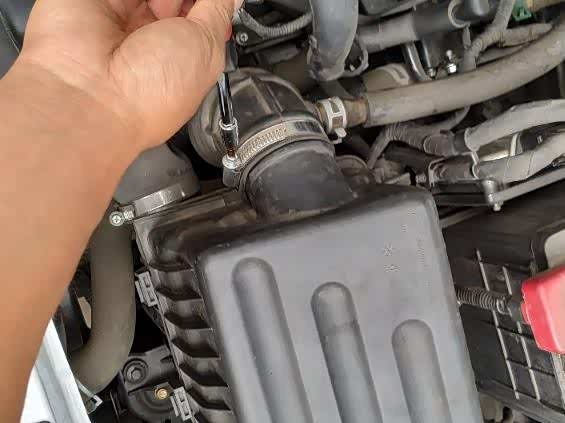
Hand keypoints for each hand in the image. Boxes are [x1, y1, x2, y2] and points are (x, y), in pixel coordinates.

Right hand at [15, 0, 241, 152]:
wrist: (93, 96)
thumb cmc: (149, 94)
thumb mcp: (207, 48)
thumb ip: (218, 11)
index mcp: (181, 56)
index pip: (200, 13)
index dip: (211, 4)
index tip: (216, 3)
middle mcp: (151, 36)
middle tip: (184, 9)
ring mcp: (122, 16)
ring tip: (161, 9)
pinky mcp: (94, 0)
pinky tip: (148, 4)